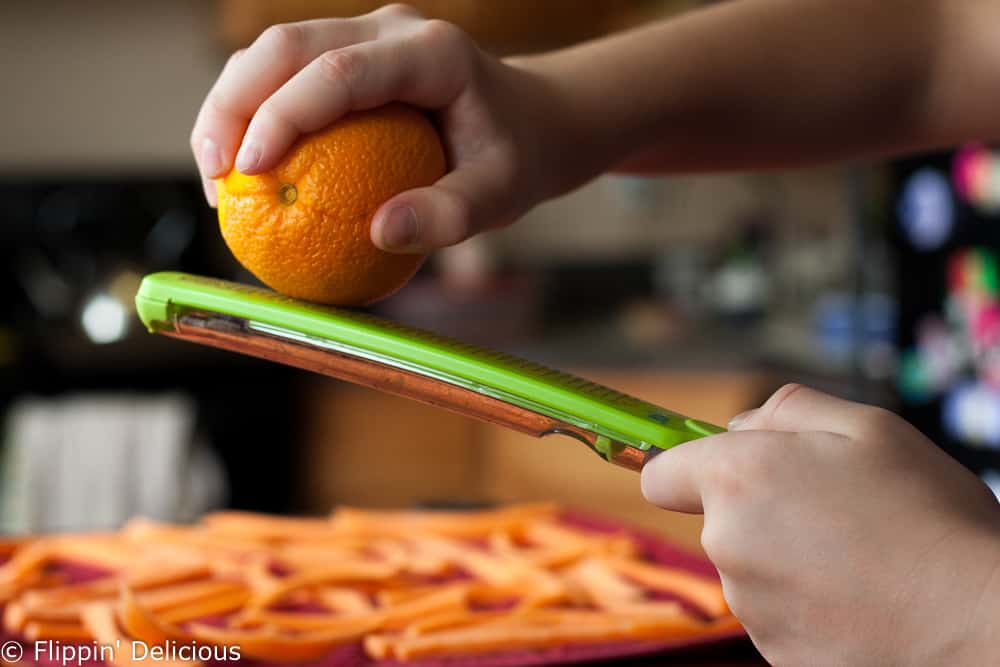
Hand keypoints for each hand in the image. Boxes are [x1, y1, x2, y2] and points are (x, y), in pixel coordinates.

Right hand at [190, 4, 571, 252]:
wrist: (531, 120)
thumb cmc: (516, 158)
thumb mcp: (500, 195)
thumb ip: (449, 215)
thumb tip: (380, 234)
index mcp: (431, 53)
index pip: (340, 69)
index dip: (284, 113)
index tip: (250, 171)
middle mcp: (392, 28)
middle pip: (286, 44)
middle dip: (233, 105)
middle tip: (215, 178)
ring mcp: (366, 34)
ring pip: (272, 50)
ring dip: (230, 106)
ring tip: (216, 178)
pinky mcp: (350, 53)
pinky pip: (284, 72)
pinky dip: (251, 112)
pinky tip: (241, 165)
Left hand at [642, 384, 999, 664]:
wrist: (979, 621)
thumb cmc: (929, 516)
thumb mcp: (868, 427)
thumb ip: (788, 411)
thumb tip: (741, 425)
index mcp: (738, 478)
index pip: (661, 474)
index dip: (685, 467)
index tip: (714, 469)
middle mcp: (728, 543)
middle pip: (718, 519)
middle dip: (760, 509)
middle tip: (832, 508)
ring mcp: (750, 606)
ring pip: (750, 568)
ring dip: (786, 558)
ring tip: (857, 556)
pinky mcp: (776, 653)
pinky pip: (777, 614)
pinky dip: (806, 605)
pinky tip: (858, 597)